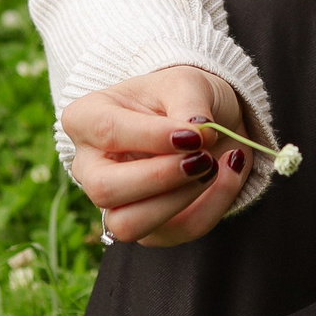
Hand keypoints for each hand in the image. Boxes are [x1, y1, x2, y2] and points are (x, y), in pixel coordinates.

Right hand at [61, 65, 255, 246]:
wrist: (203, 123)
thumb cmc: (182, 96)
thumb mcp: (187, 82)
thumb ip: (189, 105)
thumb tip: (197, 131)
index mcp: (87, 119)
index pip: (108, 132)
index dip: (154, 137)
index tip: (196, 134)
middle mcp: (90, 166)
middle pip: (105, 189)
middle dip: (161, 177)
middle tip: (202, 155)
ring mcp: (115, 203)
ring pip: (128, 225)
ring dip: (180, 200)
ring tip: (213, 166)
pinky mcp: (148, 228)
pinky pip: (175, 233)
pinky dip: (211, 207)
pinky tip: (228, 174)